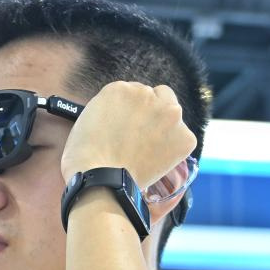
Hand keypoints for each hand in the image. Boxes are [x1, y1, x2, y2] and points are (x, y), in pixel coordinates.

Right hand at [60, 82, 196, 190]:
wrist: (100, 181)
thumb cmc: (85, 157)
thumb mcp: (89, 119)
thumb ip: (110, 110)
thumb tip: (123, 117)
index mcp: (120, 88)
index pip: (133, 93)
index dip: (131, 112)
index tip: (129, 126)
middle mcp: (147, 94)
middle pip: (157, 96)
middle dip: (151, 112)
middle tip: (142, 135)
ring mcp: (169, 114)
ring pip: (173, 113)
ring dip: (165, 126)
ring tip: (150, 149)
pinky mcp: (184, 136)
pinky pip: (183, 138)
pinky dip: (175, 149)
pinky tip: (158, 160)